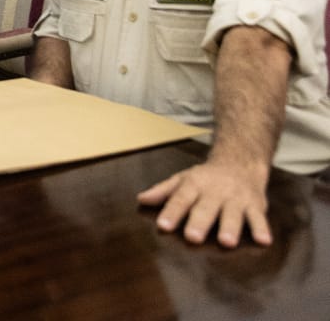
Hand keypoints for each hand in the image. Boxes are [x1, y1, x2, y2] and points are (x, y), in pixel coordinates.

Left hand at [137, 158, 272, 247]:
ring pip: (233, 214)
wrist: (240, 162)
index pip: (180, 199)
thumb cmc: (206, 177)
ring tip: (226, 242)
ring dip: (230, 227)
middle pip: (206, 208)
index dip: (172, 212)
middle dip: (199, 222)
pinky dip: (262, 229)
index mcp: (194, 185)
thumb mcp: (182, 180)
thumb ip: (163, 191)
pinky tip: (264, 241)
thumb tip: (140, 199)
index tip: (164, 226)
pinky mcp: (255, 205)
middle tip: (192, 237)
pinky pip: (259, 218)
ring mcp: (236, 199)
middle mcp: (215, 192)